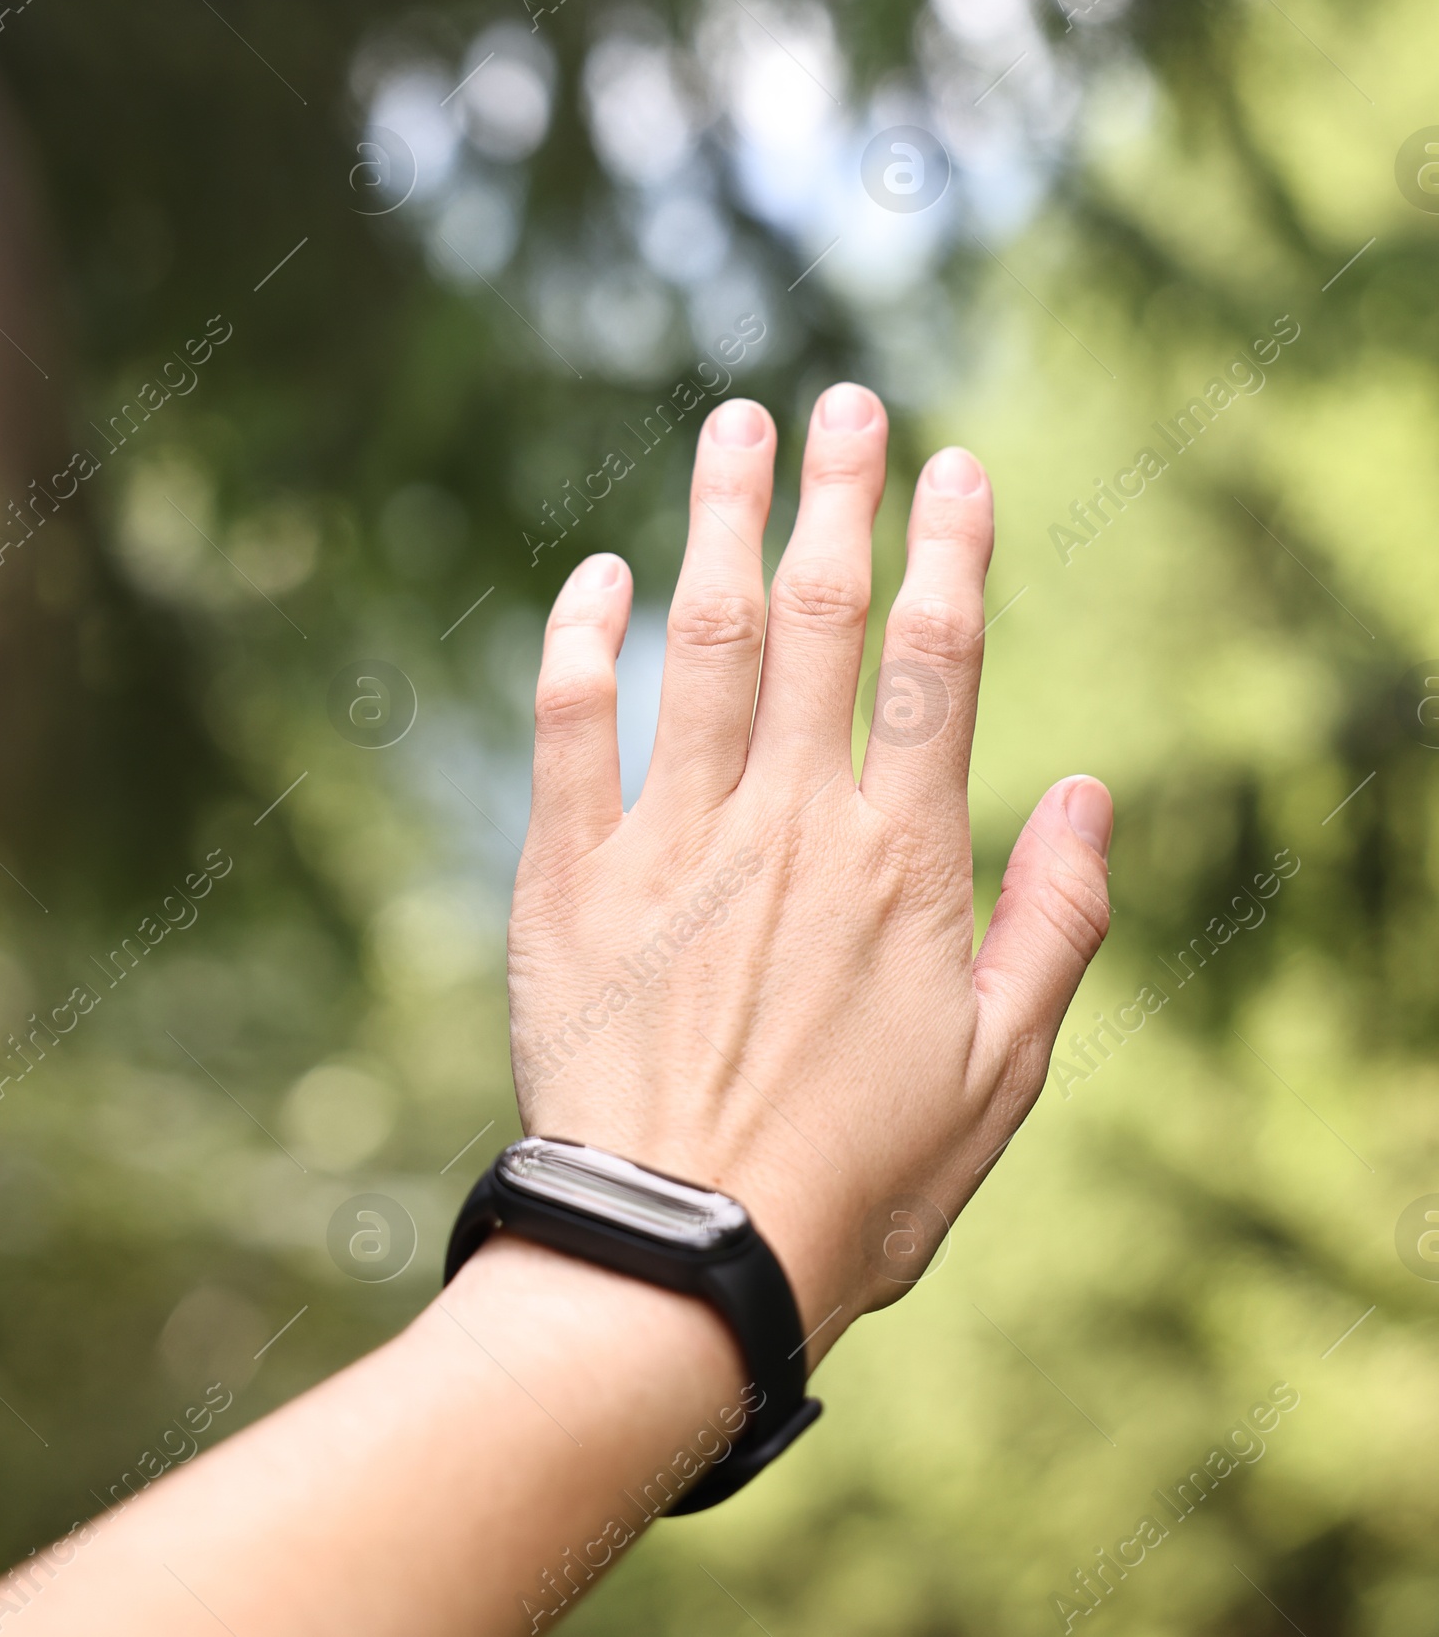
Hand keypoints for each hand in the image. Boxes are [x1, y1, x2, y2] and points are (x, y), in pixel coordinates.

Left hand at [508, 384, 1112, 1361]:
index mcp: (898, 859)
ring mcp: (672, 840)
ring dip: (720, 519)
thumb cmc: (859, 1177)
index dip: (951, 551)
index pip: (935, 661)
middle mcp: (787, 821)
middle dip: (837, 496)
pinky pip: (570, 726)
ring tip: (734, 425)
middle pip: (818, 617)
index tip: (955, 465)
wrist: (683, 1258)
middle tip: (841, 399)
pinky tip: (600, 571)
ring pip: (701, 639)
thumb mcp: (1004, 1071)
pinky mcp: (570, 878)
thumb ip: (1056, 921)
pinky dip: (582, 639)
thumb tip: (1089, 788)